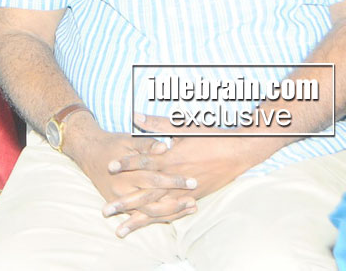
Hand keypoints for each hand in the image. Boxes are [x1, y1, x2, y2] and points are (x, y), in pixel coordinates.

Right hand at [65, 120, 196, 236]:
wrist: (89, 153)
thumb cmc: (113, 144)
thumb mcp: (129, 139)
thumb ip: (147, 144)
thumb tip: (164, 147)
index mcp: (127, 173)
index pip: (154, 179)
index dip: (174, 181)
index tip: (192, 181)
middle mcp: (123, 189)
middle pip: (153, 201)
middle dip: (175, 202)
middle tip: (194, 201)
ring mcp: (120, 200)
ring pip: (149, 213)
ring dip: (171, 213)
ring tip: (190, 208)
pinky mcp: (120, 206)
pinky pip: (142, 216)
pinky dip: (160, 216)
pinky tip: (177, 215)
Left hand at [108, 113, 266, 237]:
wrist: (240, 150)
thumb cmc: (211, 136)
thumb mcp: (183, 127)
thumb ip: (157, 124)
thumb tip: (135, 115)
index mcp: (172, 158)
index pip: (144, 162)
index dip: (126, 163)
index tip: (109, 167)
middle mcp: (177, 178)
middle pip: (146, 193)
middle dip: (125, 202)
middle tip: (106, 210)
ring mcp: (185, 191)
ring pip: (158, 209)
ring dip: (138, 219)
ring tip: (121, 229)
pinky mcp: (194, 197)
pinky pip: (173, 213)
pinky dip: (158, 221)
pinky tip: (146, 227)